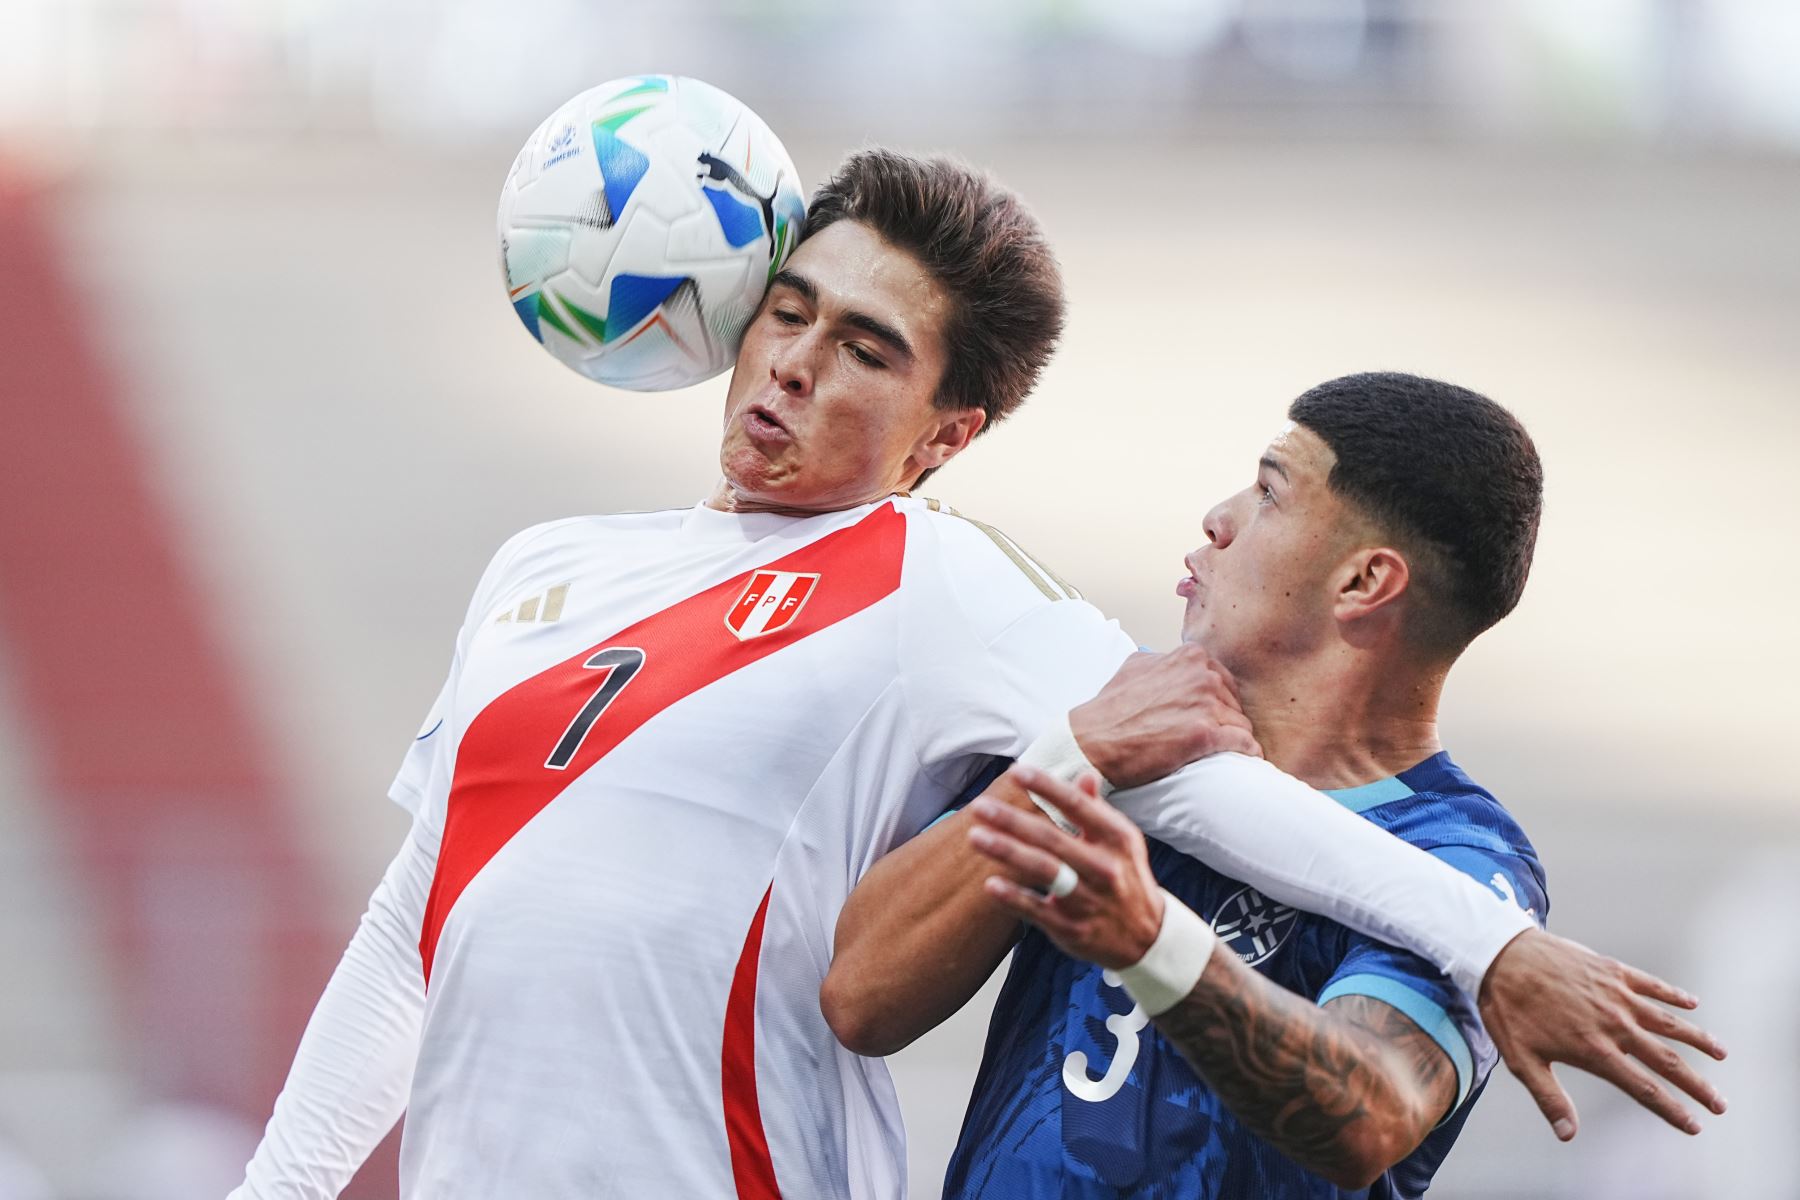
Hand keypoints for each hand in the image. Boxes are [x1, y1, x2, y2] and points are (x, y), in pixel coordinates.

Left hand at [966, 765, 1164, 969]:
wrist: (1146, 937)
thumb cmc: (1125, 877)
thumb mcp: (1121, 842)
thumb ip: (1098, 809)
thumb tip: (1085, 773)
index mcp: (1116, 838)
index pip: (1078, 805)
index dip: (1046, 787)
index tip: (1016, 771)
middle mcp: (1104, 866)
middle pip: (1052, 838)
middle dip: (1013, 821)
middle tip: (981, 806)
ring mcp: (1089, 900)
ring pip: (1044, 871)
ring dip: (1007, 852)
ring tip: (975, 837)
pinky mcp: (1074, 928)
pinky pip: (1039, 911)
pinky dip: (1014, 898)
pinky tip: (990, 885)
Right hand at [1070, 645, 1259, 788]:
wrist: (1094, 740)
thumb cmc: (1111, 708)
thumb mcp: (1135, 665)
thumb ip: (1162, 660)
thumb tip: (1171, 662)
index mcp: (1190, 657)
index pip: (1222, 678)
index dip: (1216, 699)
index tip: (1209, 714)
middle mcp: (1202, 676)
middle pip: (1234, 701)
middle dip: (1226, 718)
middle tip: (1213, 735)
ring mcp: (1205, 705)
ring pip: (1241, 723)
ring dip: (1234, 737)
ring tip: (1225, 751)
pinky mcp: (1206, 735)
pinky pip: (1243, 743)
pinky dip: (1246, 752)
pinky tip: (1244, 758)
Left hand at [1478, 928, 1727, 1139]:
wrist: (1501, 955)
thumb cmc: (1508, 1009)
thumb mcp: (1522, 1060)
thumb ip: (1549, 1098)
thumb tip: (1568, 1135)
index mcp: (1594, 1050)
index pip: (1643, 1087)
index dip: (1671, 1108)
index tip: (1694, 1125)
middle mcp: (1613, 1024)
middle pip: (1666, 1059)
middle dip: (1697, 1084)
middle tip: (1720, 1103)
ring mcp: (1616, 995)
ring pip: (1668, 1021)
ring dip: (1697, 1039)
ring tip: (1721, 1053)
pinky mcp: (1612, 970)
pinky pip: (1651, 984)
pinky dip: (1674, 994)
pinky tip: (1692, 1003)